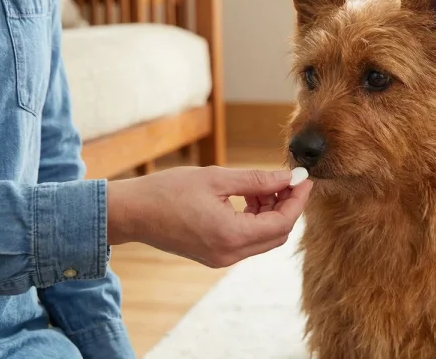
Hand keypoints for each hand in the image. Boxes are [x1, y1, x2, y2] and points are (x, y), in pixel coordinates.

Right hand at [106, 166, 312, 267]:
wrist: (131, 213)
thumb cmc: (167, 191)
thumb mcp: (216, 179)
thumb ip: (257, 180)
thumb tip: (288, 176)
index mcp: (232, 235)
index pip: (282, 222)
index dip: (297, 200)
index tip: (304, 178)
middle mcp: (230, 254)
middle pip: (277, 234)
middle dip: (287, 206)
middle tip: (287, 180)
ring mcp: (222, 258)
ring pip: (264, 238)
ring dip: (271, 212)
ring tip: (263, 186)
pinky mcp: (214, 255)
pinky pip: (247, 240)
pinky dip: (256, 220)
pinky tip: (249, 198)